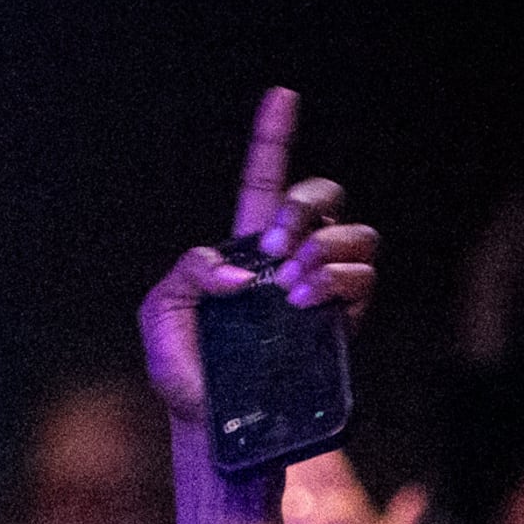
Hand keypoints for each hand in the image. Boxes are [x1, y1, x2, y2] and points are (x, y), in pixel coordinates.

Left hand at [138, 88, 377, 435]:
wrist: (212, 428)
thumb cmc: (184, 375)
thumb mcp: (161, 316)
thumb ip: (188, 272)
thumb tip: (243, 272)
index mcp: (243, 249)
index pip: (262, 182)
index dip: (273, 137)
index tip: (281, 95)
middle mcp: (289, 260)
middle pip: (322, 196)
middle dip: (304, 204)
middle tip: (275, 247)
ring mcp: (320, 288)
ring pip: (354, 233)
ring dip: (325, 245)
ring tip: (292, 285)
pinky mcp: (343, 321)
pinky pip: (362, 277)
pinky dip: (337, 279)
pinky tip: (306, 300)